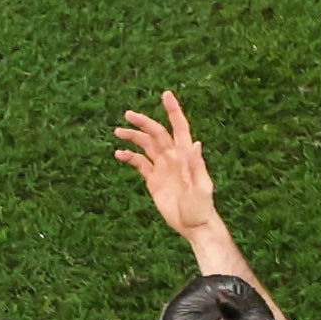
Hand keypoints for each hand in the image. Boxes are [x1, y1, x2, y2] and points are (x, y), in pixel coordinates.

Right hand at [116, 93, 219, 244]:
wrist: (194, 224)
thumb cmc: (202, 206)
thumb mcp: (202, 186)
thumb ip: (197, 165)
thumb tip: (194, 142)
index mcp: (185, 154)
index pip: (179, 127)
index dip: (173, 110)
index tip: (165, 95)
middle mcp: (173, 157)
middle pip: (156, 133)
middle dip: (143, 122)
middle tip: (127, 114)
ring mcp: (162, 167)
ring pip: (146, 146)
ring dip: (133, 137)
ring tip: (118, 131)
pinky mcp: (153, 180)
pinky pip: (140, 164)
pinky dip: (129, 157)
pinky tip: (119, 154)